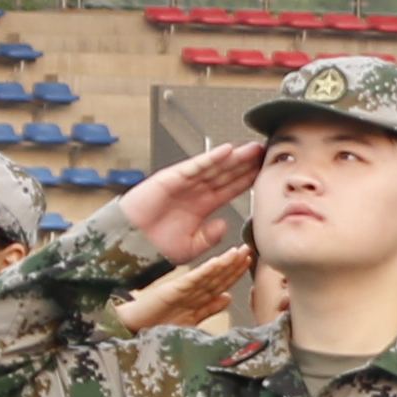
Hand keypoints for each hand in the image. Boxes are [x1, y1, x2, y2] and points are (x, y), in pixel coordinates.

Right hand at [107, 140, 264, 264]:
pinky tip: (227, 151)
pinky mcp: (170, 179)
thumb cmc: (155, 247)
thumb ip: (210, 237)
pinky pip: (194, 166)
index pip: (230, 189)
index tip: (265, 172)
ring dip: (233, 157)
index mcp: (202, 206)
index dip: (247, 179)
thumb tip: (224, 226)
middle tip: (266, 153)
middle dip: (245, 164)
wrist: (130, 247)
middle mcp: (195, 192)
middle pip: (226, 174)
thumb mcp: (191, 247)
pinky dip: (210, 158)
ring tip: (252, 149)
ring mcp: (183, 184)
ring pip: (214, 167)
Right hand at [108, 246, 251, 337]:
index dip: (235, 271)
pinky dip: (205, 271)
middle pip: (217, 275)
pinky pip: (192, 280)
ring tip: (237, 253)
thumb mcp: (190, 319)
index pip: (220, 282)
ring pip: (208, 275)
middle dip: (234, 263)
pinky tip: (216, 262)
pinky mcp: (172, 290)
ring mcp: (182, 289)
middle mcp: (192, 290)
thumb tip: (228, 297)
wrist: (132, 328)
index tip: (249, 260)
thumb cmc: (158, 325)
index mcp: (197, 296)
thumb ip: (209, 308)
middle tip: (248, 248)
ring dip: (224, 264)